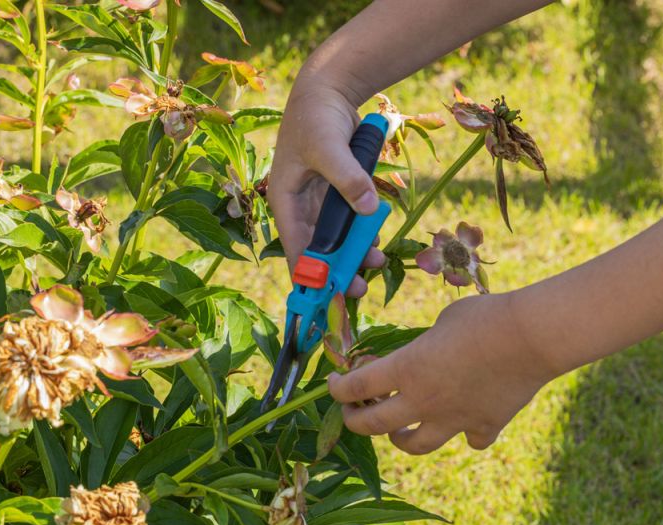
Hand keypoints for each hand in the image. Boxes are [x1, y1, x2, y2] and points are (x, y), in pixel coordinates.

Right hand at [267, 82, 384, 296]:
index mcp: (285, 200)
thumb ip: (348, 178)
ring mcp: (320, 200)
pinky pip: (350, 220)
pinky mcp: (338, 192)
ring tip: (376, 262)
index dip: (310, 274)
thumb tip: (370, 209)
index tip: (327, 295)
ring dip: (354, 251)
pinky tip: (377, 240)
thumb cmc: (316, 117)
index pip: (295, 247)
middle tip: (358, 287)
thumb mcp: (328, 147)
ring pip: (336, 237)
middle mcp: (301, 206)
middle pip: (317, 248)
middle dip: (337, 268)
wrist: (329, 91)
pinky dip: (363, 231)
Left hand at [328, 293, 554, 453]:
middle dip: (356, 421)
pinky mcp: (485, 425)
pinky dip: (466, 434)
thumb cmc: (484, 317)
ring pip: (415, 445)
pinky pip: (470, 439)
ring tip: (400, 431)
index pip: (355, 387)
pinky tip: (467, 424)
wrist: (531, 337)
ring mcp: (454, 419)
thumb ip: (426, 344)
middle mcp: (423, 401)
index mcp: (406, 370)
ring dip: (400, 439)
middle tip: (354, 412)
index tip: (334, 384)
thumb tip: (428, 351)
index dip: (338, 389)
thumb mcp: (443, 322)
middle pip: (374, 426)